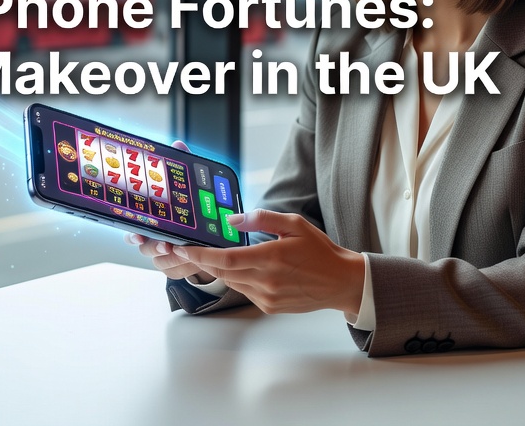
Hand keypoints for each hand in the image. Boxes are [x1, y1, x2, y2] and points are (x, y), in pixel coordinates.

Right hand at [127, 139, 215, 283]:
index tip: (137, 234)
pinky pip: (182, 271)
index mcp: (147, 224)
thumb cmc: (183, 211)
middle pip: (147, 250)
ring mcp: (165, 257)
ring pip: (166, 263)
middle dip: (157, 247)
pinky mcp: (180, 268)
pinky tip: (203, 259)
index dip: (133, 234)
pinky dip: (192, 266)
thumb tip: (178, 145)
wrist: (198, 235)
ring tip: (190, 251)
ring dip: (178, 258)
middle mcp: (152, 242)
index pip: (133, 231)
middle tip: (167, 244)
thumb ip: (178, 169)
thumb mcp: (181, 188)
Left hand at [171, 209, 364, 314]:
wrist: (342, 282)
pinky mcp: (269, 306)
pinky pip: (243, 291)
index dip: (200, 254)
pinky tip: (239, 268)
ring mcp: (267, 296)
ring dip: (218, 269)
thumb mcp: (294, 224)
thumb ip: (261, 218)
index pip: (225, 258)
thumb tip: (231, 221)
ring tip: (209, 255)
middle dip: (201, 260)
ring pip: (230, 282)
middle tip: (184, 249)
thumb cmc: (320, 251)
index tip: (181, 247)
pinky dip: (236, 279)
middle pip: (222, 271)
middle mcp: (267, 280)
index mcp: (271, 257)